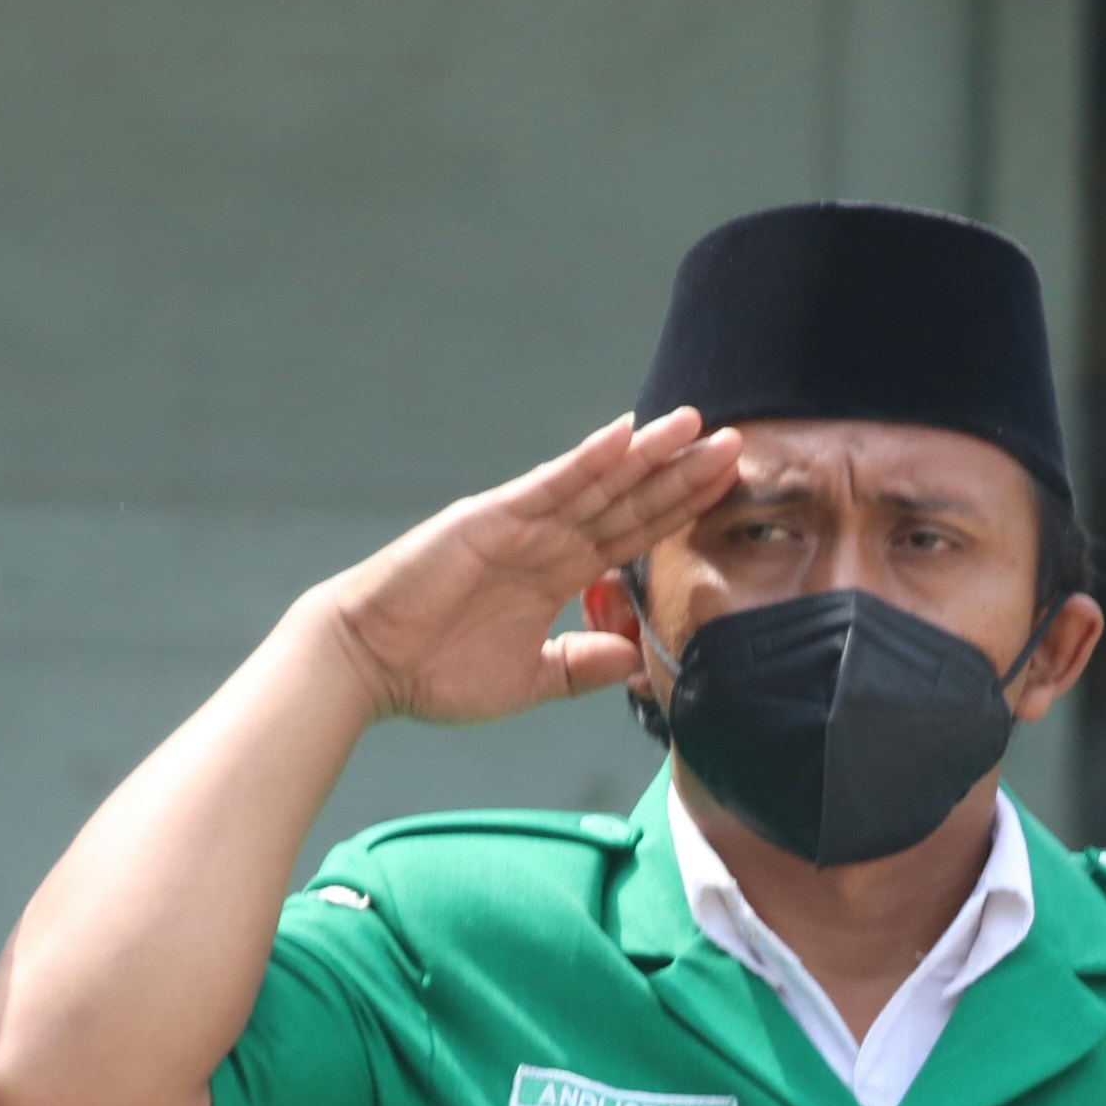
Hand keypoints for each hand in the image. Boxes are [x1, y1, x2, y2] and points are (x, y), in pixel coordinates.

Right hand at [310, 409, 743, 725]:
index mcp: (555, 573)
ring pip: (598, 482)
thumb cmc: (434, 673)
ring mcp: (521, 523)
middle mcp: (545, 540)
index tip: (727, 489)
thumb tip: (637, 662)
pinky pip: (550, 484)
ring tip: (697, 425)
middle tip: (736, 443)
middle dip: (682, 473)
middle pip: (628, 499)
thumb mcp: (530, 680)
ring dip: (649, 453)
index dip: (678, 511)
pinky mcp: (492, 518)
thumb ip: (582, 665)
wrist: (369, 666)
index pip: (631, 535)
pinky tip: (627, 435)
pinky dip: (589, 459)